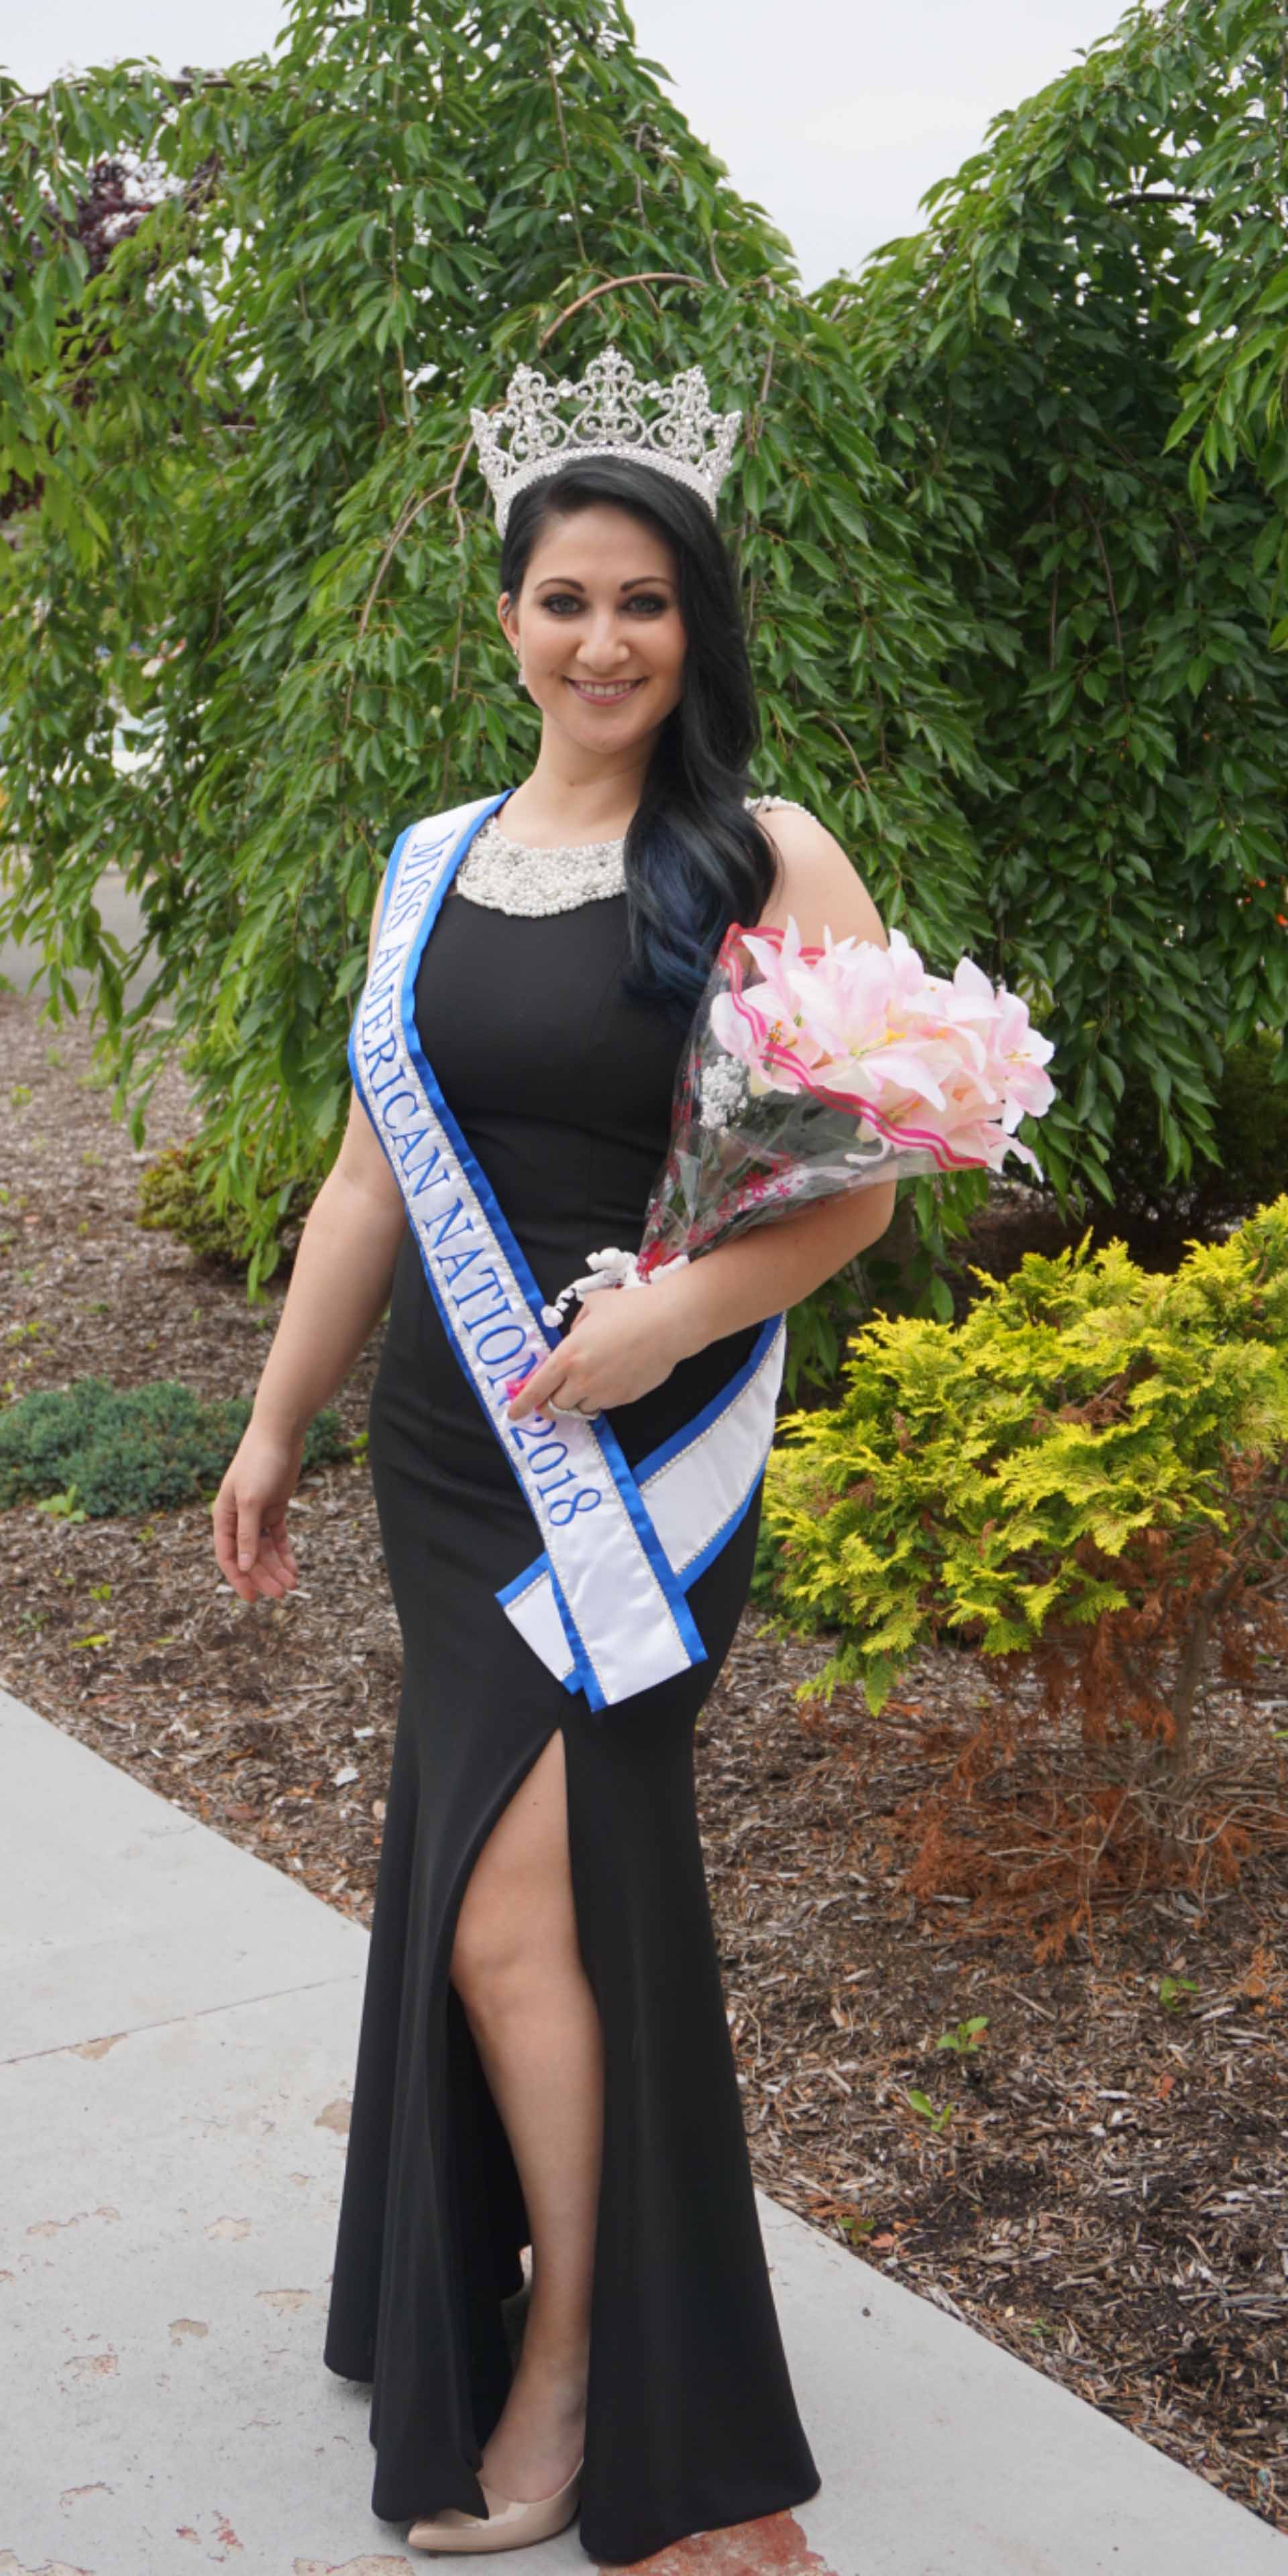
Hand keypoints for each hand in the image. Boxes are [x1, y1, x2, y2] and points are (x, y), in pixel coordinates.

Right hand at [212, 1419, 305, 1601]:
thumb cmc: (259, 1463)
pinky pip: (278, 1539)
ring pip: (265, 1551)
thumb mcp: (251, 1500)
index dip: (239, 1579)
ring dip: (277, 1568)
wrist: (279, 1436)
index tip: (252, 1598)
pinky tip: (295, 1569)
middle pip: (250, 1557)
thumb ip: (247, 1534)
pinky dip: (285, 1554)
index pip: (228, 1555)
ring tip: (293, 1585)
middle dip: (264, 1577)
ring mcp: (257, 1515)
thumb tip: (244, 1566)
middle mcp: (238, 1518)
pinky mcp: (275, 1509)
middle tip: (282, 1594)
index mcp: (224, 1516)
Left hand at [506, 1285, 682, 1423]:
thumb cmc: (631, 1308)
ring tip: (587, 1382)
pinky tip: (610, 1379)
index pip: (537, 1388)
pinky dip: (600, 1397)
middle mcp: (582, 1379)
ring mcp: (604, 1392)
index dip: (522, 1404)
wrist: (669, 1323)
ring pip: (581, 1408)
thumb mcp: (593, 1306)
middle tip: (552, 1396)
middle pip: (556, 1405)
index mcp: (568, 1355)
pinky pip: (604, 1405)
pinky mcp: (624, 1398)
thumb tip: (574, 1339)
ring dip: (577, 1400)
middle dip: (551, 1403)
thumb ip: (576, 1326)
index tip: (513, 1414)